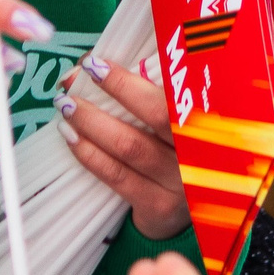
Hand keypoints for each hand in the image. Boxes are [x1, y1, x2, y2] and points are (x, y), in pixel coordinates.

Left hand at [58, 57, 189, 239]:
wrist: (184, 211)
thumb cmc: (172, 148)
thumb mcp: (172, 119)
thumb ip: (146, 90)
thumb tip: (91, 67)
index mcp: (207, 121)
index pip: (176, 90)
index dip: (136, 75)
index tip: (99, 63)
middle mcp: (201, 151)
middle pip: (158, 115)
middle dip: (116, 90)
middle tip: (80, 76)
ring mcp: (181, 182)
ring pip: (131, 147)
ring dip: (93, 122)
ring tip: (66, 107)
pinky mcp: (160, 207)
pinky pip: (118, 176)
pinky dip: (90, 154)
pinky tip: (72, 139)